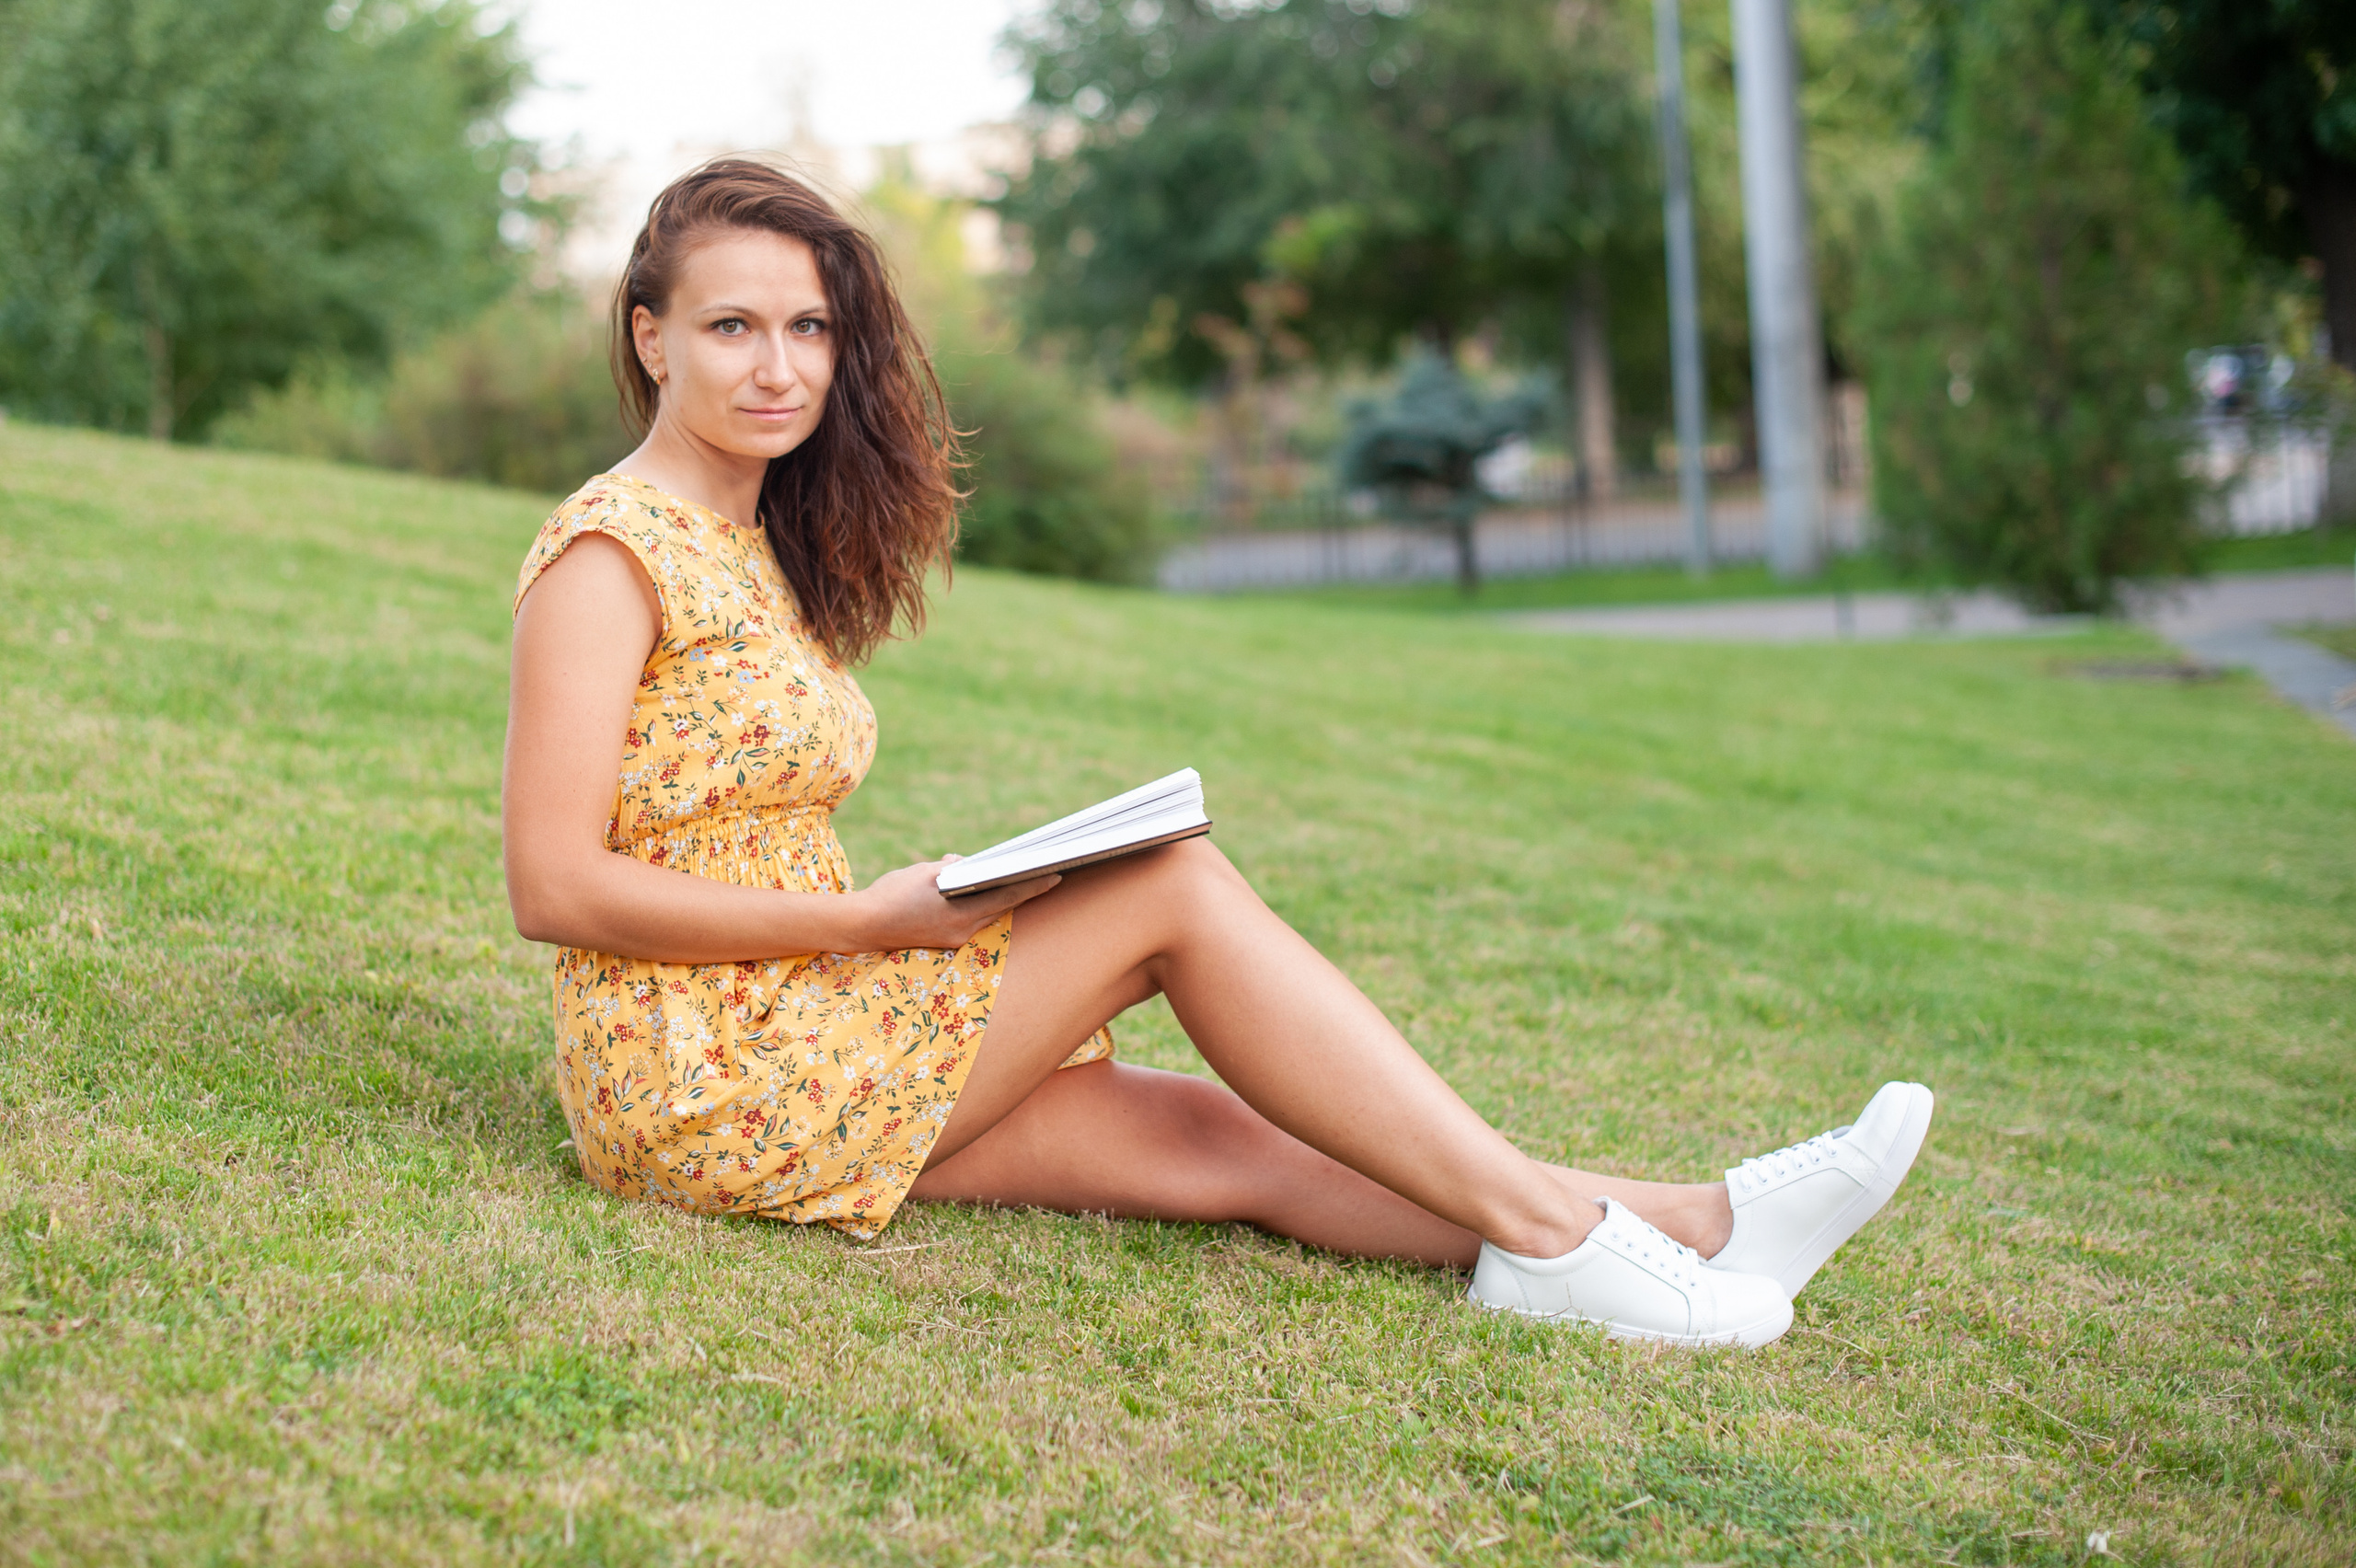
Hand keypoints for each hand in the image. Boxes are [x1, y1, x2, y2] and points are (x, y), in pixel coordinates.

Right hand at [846, 857, 1060, 952]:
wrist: (862, 926)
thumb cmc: (891, 894)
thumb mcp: (923, 872)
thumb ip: (950, 867)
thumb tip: (963, 863)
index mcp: (961, 914)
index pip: (1007, 896)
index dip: (1033, 885)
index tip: (1057, 875)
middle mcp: (963, 931)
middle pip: (1002, 907)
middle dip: (1023, 890)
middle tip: (1047, 874)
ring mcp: (954, 938)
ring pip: (988, 914)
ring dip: (1003, 897)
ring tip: (1022, 879)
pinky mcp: (944, 939)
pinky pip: (972, 919)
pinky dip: (982, 904)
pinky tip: (986, 891)